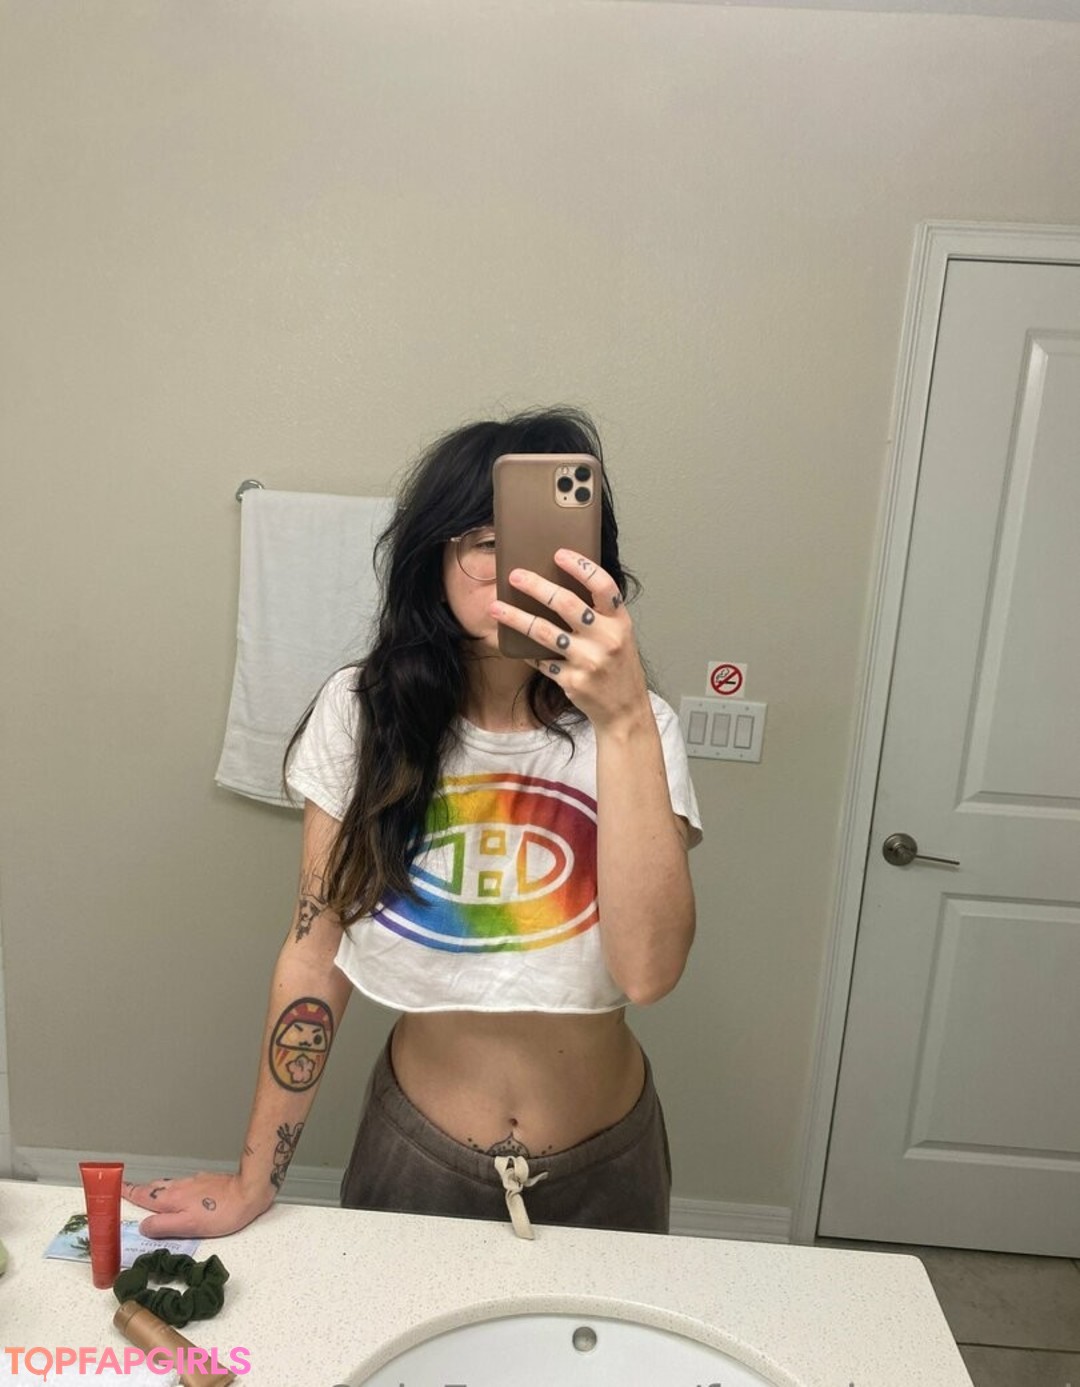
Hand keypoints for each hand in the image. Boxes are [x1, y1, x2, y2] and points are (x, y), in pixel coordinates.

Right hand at [122, 1171, 272, 1239]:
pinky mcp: (206, 1183)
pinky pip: (181, 1187)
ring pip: (167, 1187)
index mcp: (171, 1198)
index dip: (127, 1193)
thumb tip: (142, 1226)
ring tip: (147, 1197)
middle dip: (138, 1191)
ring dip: (154, 1191)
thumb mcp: (188, 1226)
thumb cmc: (221, 1212)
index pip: (143, 1195)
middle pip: (153, 1189)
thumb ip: (163, 1226)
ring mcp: (193, 1183)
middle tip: (125, 1193)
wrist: (249, 1191)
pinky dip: (172, 1192)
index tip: (113, 1189)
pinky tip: (178, 1198)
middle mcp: (179, 1187)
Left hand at [490, 550, 648, 729]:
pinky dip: (525, 650)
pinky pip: (541, 660)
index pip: (602, 585)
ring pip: (544, 632)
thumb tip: (560, 584)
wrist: (624, 710)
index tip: (558, 554)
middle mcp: (606, 638)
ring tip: (495, 608)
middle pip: (566, 604)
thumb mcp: (619, 635)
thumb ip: (598, 614)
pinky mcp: (572, 680)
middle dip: (536, 586)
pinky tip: (511, 642)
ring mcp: (589, 661)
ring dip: (516, 618)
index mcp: (620, 621)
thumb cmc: (618, 666)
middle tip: (515, 576)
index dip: (580, 567)